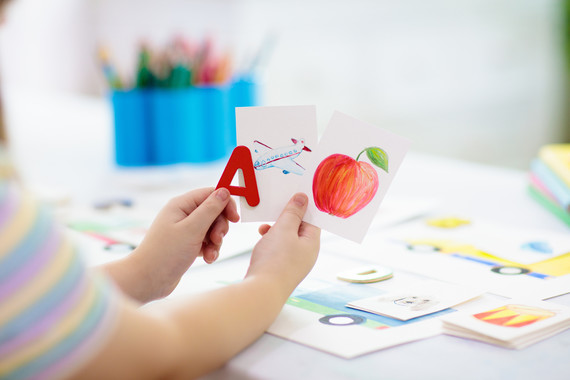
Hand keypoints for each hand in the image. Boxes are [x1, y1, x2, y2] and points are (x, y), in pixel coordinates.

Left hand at [118, 188, 238, 301]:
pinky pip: (207, 241)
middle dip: (220, 227)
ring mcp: (185, 229)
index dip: (225, 204)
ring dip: (216, 241)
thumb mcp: (192, 229)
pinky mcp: (187, 244)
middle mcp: (183, 214)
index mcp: (181, 205)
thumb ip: (210, 209)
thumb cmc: (166, 253)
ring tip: (210, 253)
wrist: (147, 280)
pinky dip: (210, 249)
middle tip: (217, 239)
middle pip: (214, 212)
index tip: (235, 219)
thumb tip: (225, 191)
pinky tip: (207, 258)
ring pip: (212, 228)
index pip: (211, 194)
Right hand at [246, 193, 320, 296]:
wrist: (261, 291)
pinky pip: (279, 249)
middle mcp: (306, 254)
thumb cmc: (275, 259)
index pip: (313, 220)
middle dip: (286, 219)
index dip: (302, 208)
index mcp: (312, 244)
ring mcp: (294, 263)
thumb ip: (293, 212)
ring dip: (276, 230)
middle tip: (274, 210)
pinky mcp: (281, 269)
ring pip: (287, 239)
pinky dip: (270, 241)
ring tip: (263, 228)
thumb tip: (303, 198)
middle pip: (299, 229)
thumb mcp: (284, 229)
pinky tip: (261, 240)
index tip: (291, 197)